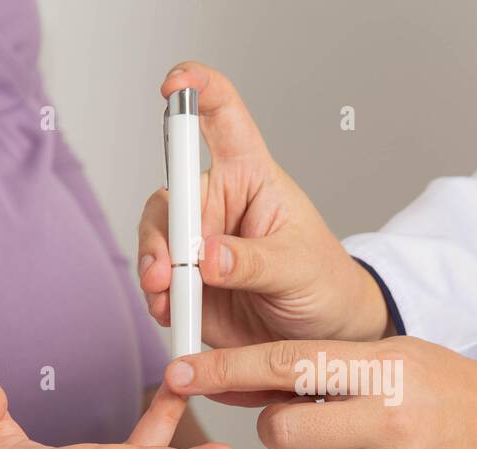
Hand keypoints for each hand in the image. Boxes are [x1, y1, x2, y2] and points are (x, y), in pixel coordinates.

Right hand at [138, 61, 389, 348]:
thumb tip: (206, 257)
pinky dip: (158, 297)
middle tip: (167, 271)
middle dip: (162, 231)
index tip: (174, 86)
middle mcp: (217, 202)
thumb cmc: (323, 282)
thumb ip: (253, 262)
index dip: (198, 89)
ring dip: (153, 266)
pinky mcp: (188, 282)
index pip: (223, 116)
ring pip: (156, 238)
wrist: (322, 334)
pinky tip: (171, 312)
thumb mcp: (298, 267)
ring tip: (166, 296)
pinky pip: (157, 281)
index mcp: (251, 175)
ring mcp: (198, 242)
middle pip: (173, 194)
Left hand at [162, 338, 476, 448]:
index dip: (225, 368)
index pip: (285, 364)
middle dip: (281, 424)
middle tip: (312, 418)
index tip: (179, 371)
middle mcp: (387, 420)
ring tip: (359, 445)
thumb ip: (319, 368)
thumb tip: (235, 379)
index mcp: (381, 369)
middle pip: (282, 428)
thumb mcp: (386, 356)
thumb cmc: (436, 387)